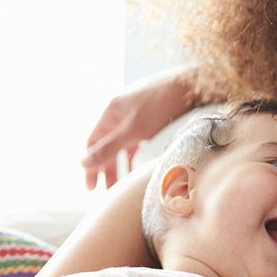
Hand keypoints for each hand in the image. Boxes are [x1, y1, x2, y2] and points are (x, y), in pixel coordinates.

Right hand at [82, 67, 196, 188]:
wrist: (193, 85)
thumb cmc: (162, 104)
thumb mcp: (134, 130)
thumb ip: (109, 148)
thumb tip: (83, 163)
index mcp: (111, 111)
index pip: (93, 142)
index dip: (90, 164)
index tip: (91, 186)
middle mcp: (121, 113)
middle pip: (107, 145)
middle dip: (106, 168)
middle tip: (106, 191)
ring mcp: (137, 116)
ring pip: (123, 145)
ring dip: (121, 164)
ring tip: (122, 185)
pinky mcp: (152, 119)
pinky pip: (138, 141)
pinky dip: (135, 155)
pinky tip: (137, 169)